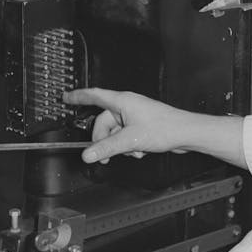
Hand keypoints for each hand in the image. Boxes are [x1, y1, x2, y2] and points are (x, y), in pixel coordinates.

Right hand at [64, 87, 188, 164]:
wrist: (185, 133)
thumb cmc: (165, 128)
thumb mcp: (130, 140)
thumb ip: (107, 148)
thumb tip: (88, 153)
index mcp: (122, 101)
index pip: (94, 96)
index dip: (78, 97)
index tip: (66, 97)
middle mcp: (128, 106)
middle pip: (104, 122)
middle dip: (103, 140)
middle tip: (102, 155)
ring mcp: (135, 116)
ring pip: (115, 132)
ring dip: (119, 146)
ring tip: (132, 151)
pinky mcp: (141, 125)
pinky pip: (126, 136)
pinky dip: (129, 146)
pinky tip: (140, 150)